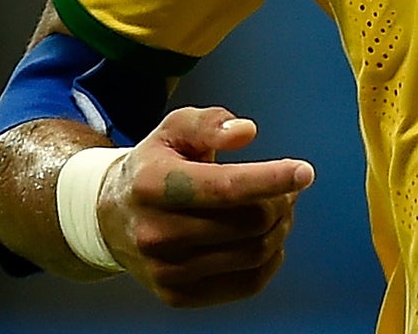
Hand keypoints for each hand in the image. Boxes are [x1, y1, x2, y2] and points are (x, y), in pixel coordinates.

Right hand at [98, 106, 313, 307]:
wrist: (112, 219)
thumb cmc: (155, 166)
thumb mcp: (175, 129)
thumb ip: (210, 122)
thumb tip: (246, 132)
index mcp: (153, 185)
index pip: (225, 187)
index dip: (272, 179)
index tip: (305, 172)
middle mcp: (155, 233)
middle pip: (249, 222)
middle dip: (281, 202)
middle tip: (288, 187)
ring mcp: (165, 270)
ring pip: (254, 253)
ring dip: (280, 228)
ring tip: (278, 208)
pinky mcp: (177, 295)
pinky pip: (248, 283)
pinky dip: (271, 259)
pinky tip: (267, 237)